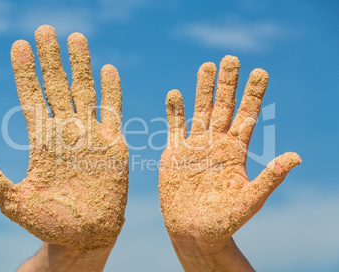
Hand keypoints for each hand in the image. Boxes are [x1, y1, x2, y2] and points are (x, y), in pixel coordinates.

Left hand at [0, 25, 127, 250]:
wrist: (86, 234)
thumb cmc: (49, 223)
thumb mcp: (15, 203)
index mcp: (42, 141)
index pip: (32, 98)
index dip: (25, 72)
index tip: (19, 46)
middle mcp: (66, 132)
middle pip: (57, 86)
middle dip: (51, 58)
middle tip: (45, 29)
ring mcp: (90, 135)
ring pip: (84, 91)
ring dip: (80, 65)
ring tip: (75, 37)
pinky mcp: (113, 144)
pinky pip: (113, 110)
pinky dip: (112, 90)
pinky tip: (107, 68)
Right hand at [159, 55, 300, 244]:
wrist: (193, 232)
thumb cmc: (224, 221)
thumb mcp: (250, 199)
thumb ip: (269, 178)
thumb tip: (295, 157)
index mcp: (236, 151)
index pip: (246, 116)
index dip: (253, 94)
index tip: (260, 72)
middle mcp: (217, 144)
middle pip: (223, 107)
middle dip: (228, 83)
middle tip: (232, 58)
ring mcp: (195, 146)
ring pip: (200, 111)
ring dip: (202, 89)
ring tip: (207, 66)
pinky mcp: (175, 153)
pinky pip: (175, 127)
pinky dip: (174, 111)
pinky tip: (175, 94)